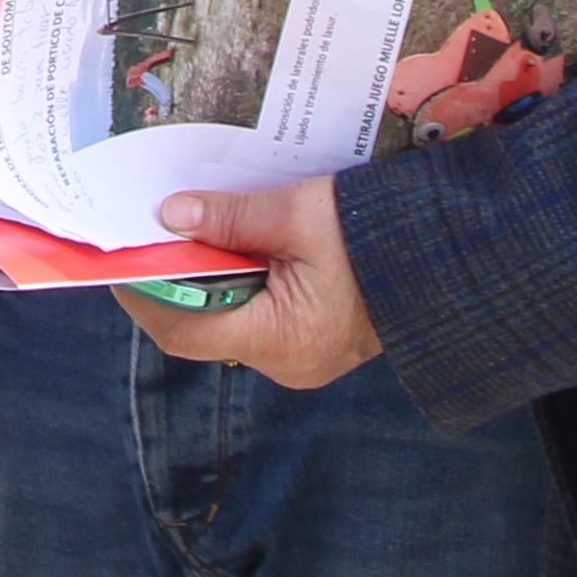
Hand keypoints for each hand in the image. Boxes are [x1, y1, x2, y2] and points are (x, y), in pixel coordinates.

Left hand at [125, 177, 385, 389]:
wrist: (455, 254)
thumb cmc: (381, 234)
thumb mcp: (299, 213)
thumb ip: (232, 217)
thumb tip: (171, 215)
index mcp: (282, 338)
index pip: (184, 329)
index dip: (145, 296)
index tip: (120, 261)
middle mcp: (288, 362)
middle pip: (205, 327)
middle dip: (176, 283)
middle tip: (152, 238)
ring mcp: (305, 357)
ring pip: (233, 321)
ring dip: (211, 280)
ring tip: (192, 234)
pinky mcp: (317, 342)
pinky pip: (261, 317)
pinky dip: (242, 284)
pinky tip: (238, 246)